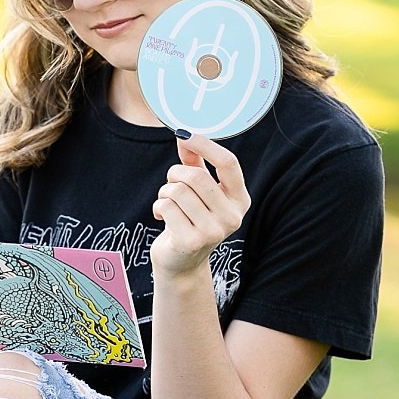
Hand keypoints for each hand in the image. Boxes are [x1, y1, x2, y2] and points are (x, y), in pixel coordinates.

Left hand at [150, 132, 248, 280]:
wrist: (181, 264)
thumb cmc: (190, 220)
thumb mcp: (198, 192)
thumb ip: (195, 163)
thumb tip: (184, 134)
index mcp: (240, 200)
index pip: (228, 163)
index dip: (205, 145)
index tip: (185, 134)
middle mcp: (232, 217)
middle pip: (197, 177)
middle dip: (175, 174)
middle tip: (170, 182)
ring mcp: (213, 232)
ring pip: (178, 191)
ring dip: (165, 192)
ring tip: (166, 202)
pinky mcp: (190, 242)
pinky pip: (167, 207)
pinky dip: (159, 207)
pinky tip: (162, 217)